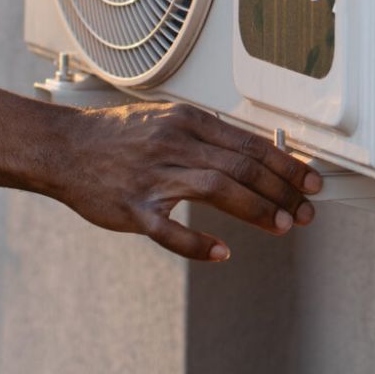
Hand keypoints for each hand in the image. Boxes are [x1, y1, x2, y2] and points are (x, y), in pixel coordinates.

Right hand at [49, 102, 323, 260]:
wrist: (64, 148)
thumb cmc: (117, 137)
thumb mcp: (167, 120)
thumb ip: (208, 136)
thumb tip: (255, 154)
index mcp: (187, 121)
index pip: (250, 143)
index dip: (286, 164)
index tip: (310, 181)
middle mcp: (174, 144)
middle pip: (242, 167)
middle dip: (282, 190)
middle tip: (305, 211)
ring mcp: (153, 176)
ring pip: (217, 190)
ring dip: (256, 210)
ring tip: (282, 226)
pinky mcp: (134, 208)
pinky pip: (170, 230)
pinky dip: (199, 244)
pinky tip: (222, 253)